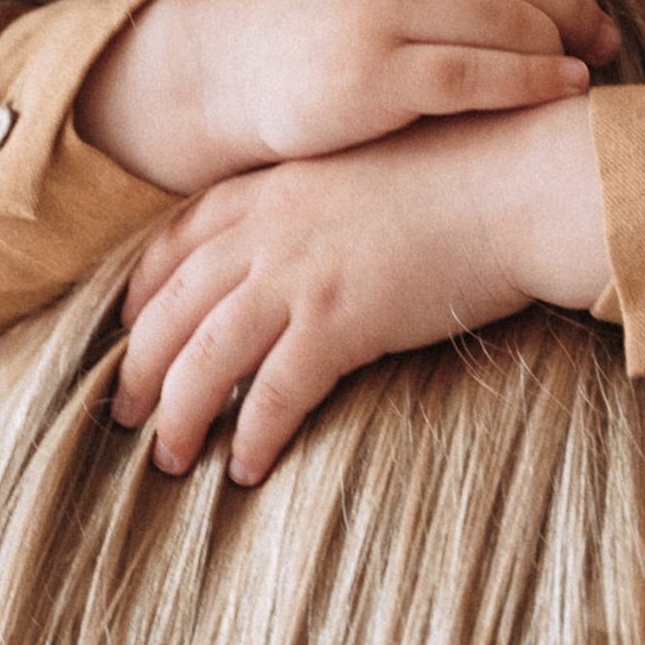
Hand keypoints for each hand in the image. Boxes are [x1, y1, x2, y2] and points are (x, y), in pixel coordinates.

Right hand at [74, 0, 617, 191]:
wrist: (211, 71)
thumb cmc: (303, 10)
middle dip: (575, 3)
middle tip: (606, 32)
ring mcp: (377, 10)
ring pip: (510, 20)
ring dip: (564, 45)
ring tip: (588, 62)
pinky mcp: (374, 79)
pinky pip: (484, 76)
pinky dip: (537, 82)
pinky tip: (564, 89)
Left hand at [116, 95, 611, 480]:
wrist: (521, 182)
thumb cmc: (464, 176)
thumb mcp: (365, 174)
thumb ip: (316, 206)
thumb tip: (303, 249)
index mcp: (270, 188)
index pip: (174, 244)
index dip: (140, 294)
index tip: (126, 330)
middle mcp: (269, 231)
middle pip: (170, 308)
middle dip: (138, 367)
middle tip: (123, 415)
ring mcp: (300, 276)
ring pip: (204, 358)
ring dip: (179, 416)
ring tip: (170, 460)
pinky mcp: (341, 322)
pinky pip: (274, 394)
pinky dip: (253, 437)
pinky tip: (246, 471)